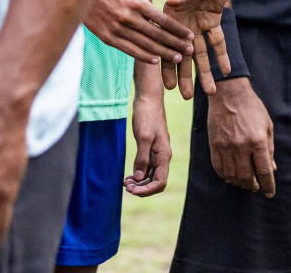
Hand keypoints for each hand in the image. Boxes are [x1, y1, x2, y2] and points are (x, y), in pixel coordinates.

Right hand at [84, 0, 193, 63]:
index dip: (178, 29)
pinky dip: (144, 56)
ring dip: (163, 53)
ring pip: (145, 45)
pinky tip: (156, 61)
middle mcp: (128, 17)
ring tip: (177, 59)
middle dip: (175, 44)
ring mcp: (117, 29)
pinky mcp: (108, 38)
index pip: (163, 19)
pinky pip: (129, 50)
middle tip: (190, 51)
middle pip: (157, 35)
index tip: (191, 36)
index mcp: (137, 3)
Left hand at [126, 79, 171, 195]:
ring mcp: (158, 153)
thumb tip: (139, 178)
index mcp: (164, 155)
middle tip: (126, 186)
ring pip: (152, 176)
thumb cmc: (146, 116)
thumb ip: (142, 159)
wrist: (148, 99)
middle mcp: (163, 156)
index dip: (147, 190)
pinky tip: (130, 175)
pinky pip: (148, 168)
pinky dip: (139, 174)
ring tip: (126, 182)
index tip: (131, 190)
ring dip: (140, 183)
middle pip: (156, 182)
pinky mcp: (152, 149)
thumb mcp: (143, 137)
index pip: (160, 182)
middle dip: (142, 188)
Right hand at [162, 0, 239, 97]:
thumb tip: (172, 3)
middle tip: (185, 97)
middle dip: (185, 75)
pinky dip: (222, 55)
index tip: (167, 84)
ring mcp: (199, 22)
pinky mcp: (214, 20)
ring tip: (209, 92)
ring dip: (204, 71)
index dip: (167, 63)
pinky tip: (226, 71)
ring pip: (201, 52)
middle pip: (183, 53)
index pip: (167, 43)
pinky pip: (218, 41)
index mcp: (172, 13)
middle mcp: (183, 22)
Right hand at [207, 77, 275, 196]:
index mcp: (258, 141)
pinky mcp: (214, 145)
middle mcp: (241, 146)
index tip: (269, 193)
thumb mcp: (267, 126)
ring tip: (245, 183)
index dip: (268, 185)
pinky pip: (218, 168)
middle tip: (256, 187)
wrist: (229, 94)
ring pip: (232, 176)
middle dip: (253, 186)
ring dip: (239, 183)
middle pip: (246, 177)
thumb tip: (272, 169)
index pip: (264, 172)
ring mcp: (226, 147)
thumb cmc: (252, 108)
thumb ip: (269, 149)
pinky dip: (225, 176)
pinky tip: (230, 176)